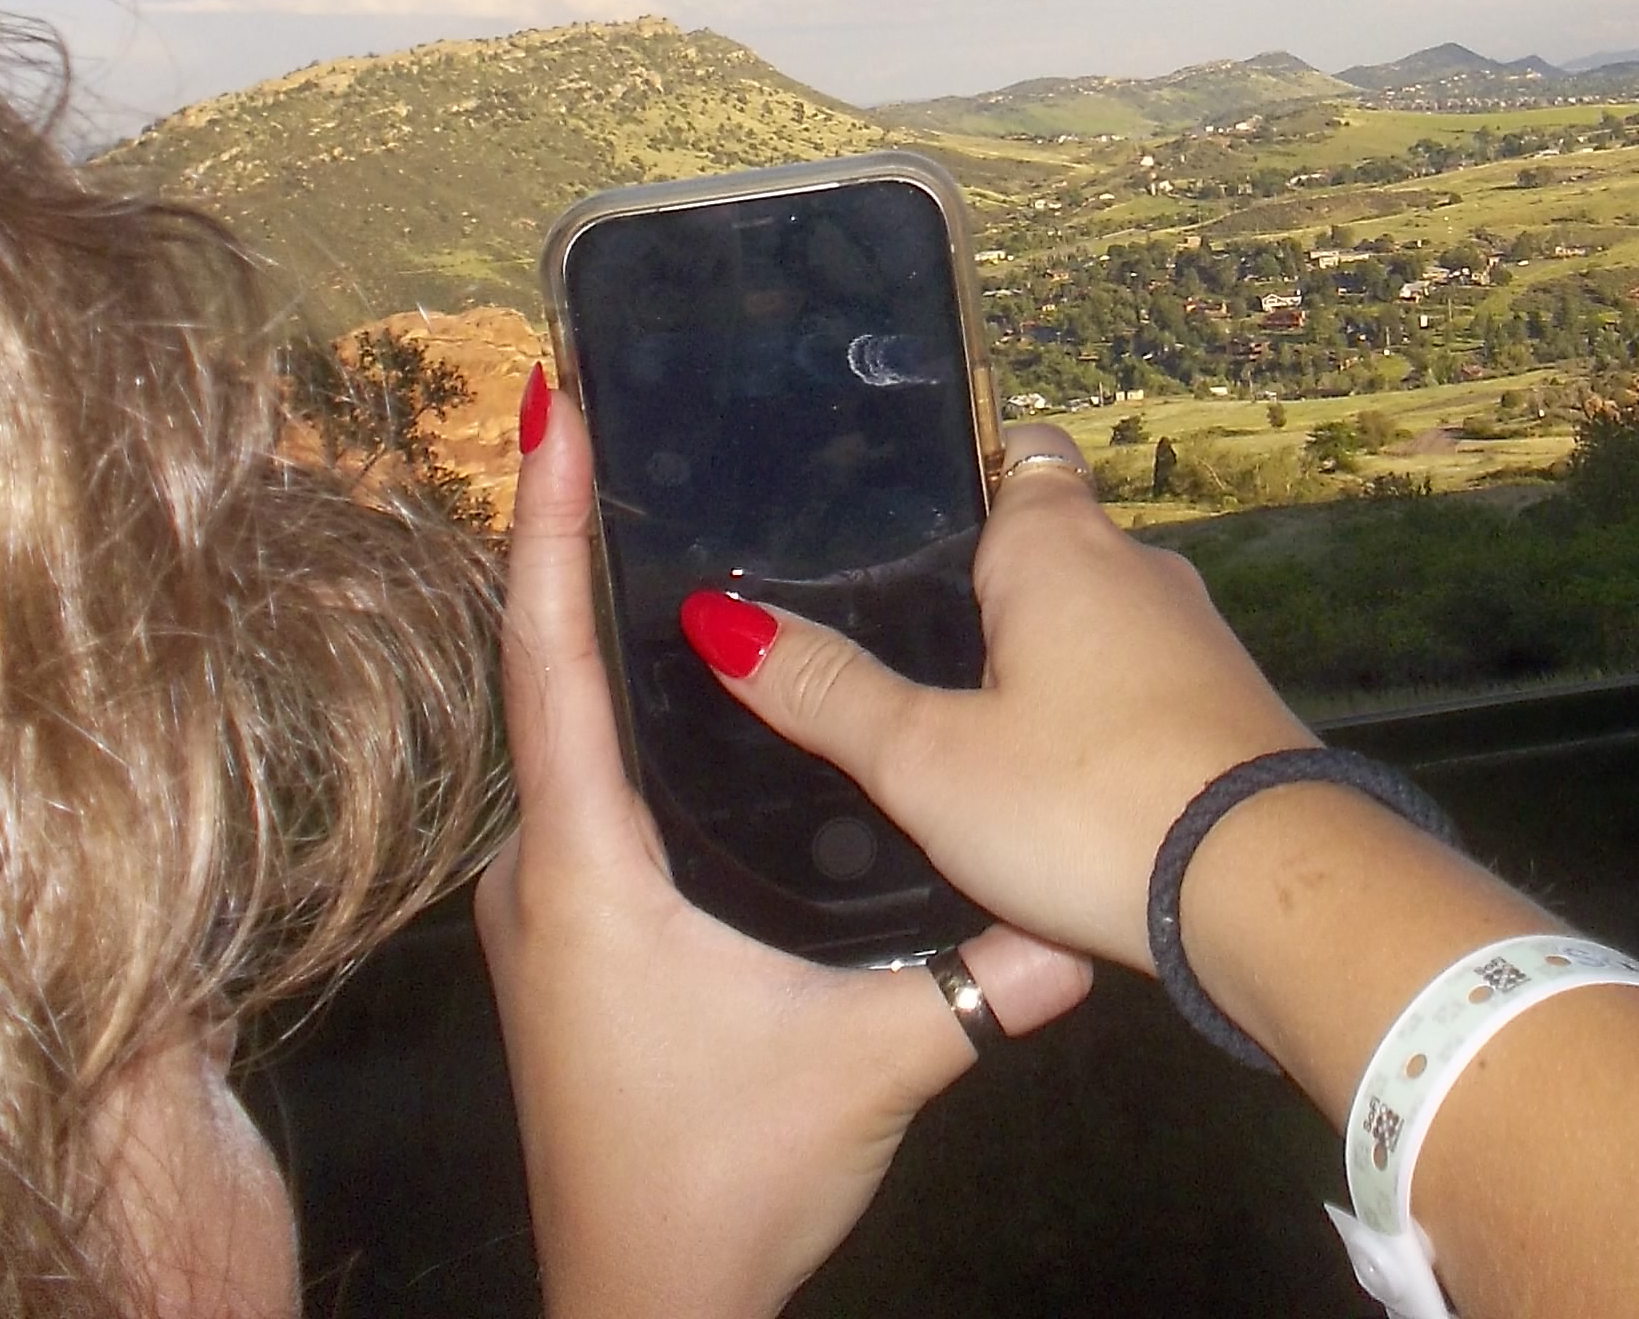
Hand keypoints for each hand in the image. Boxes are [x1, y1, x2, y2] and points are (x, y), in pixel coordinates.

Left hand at [476, 371, 1092, 1318]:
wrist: (644, 1306)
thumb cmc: (724, 1185)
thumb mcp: (876, 1061)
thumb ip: (989, 975)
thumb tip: (1096, 911)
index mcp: (588, 868)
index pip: (552, 659)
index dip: (548, 525)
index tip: (548, 409)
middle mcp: (543, 866)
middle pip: (545, 667)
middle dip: (574, 534)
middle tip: (614, 410)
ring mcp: (546, 901)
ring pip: (566, 727)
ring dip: (600, 619)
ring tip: (650, 502)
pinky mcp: (570, 931)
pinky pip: (586, 778)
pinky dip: (621, 700)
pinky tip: (687, 669)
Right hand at [675, 427, 1314, 969]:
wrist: (1268, 893)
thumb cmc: (1085, 805)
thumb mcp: (926, 760)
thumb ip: (826, 693)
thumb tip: (724, 621)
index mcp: (1060, 544)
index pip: (1017, 452)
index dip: (961, 474)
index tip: (897, 527)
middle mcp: (1139, 569)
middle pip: (1050, 543)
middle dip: (982, 587)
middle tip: (893, 647)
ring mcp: (1195, 641)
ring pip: (1096, 623)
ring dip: (1038, 661)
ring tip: (953, 726)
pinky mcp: (1228, 714)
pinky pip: (1137, 688)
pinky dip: (1090, 717)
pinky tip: (1044, 783)